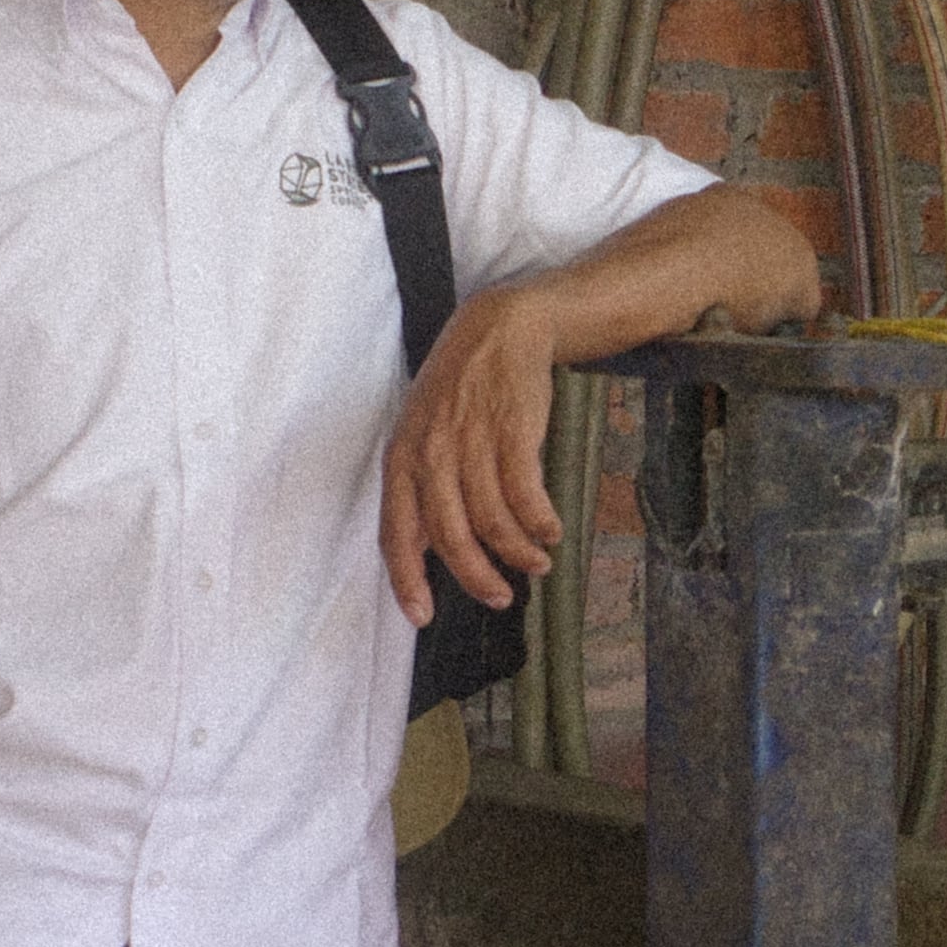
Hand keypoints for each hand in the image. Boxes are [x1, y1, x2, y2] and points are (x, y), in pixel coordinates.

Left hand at [380, 286, 563, 622]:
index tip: (423, 617)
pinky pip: (525, 493)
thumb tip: (423, 549)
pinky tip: (551, 531)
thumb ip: (421, 490)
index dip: (407, 581)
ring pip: (491, 520)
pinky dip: (539, 522)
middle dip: (477, 578)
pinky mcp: (512, 428)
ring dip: (518, 553)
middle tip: (500, 598)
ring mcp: (470, 439)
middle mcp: (430, 452)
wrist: (501, 328)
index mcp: (401, 458)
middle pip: (450, 537)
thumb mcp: (424, 434)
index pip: (395, 533)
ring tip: (537, 563)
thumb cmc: (461, 390)